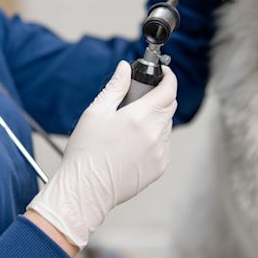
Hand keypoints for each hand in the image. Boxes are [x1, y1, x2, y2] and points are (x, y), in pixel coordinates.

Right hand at [27, 61, 176, 248]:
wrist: (86, 188)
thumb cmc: (86, 151)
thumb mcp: (96, 111)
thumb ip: (115, 87)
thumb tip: (124, 68)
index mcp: (140, 117)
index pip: (168, 89)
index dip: (168, 77)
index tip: (163, 73)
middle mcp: (155, 134)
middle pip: (170, 106)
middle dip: (161, 96)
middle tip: (140, 97)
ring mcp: (160, 153)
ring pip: (166, 126)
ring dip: (156, 118)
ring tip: (131, 125)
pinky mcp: (159, 168)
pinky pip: (164, 145)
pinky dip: (154, 139)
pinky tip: (132, 144)